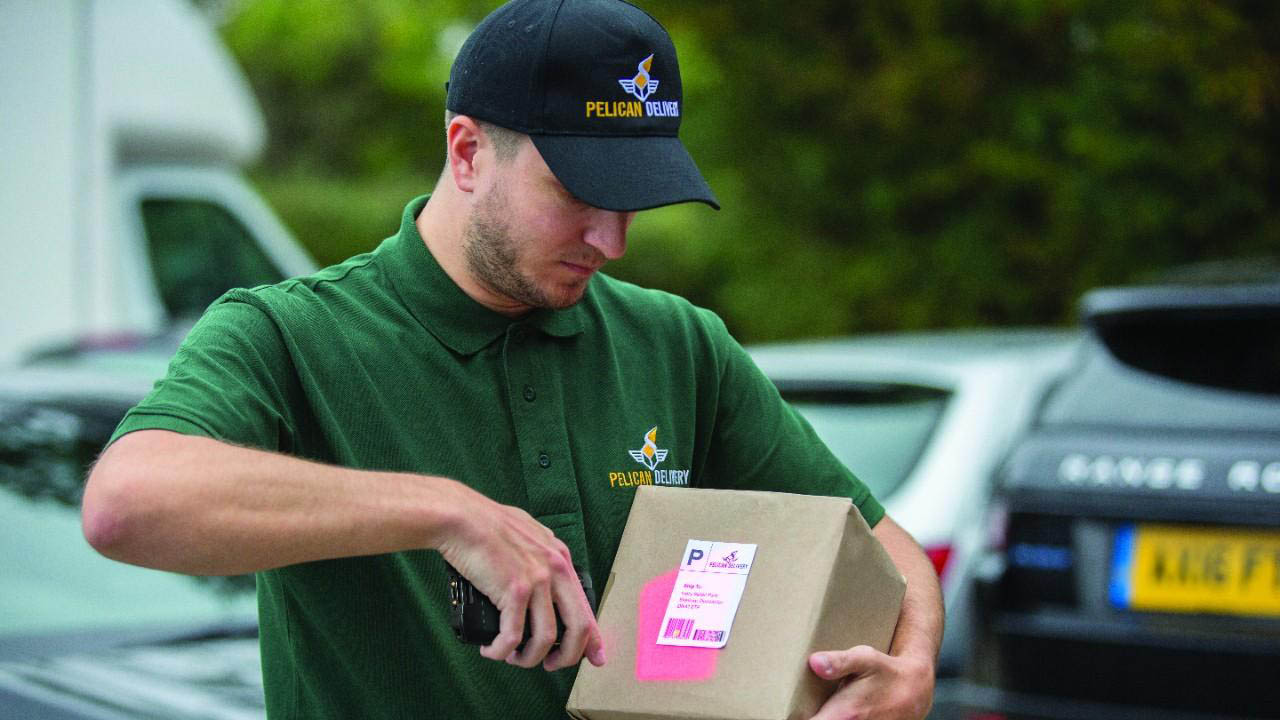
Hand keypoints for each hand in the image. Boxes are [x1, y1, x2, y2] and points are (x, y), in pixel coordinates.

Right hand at [436, 486, 604, 671]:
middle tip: (551, 665)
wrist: (462, 518)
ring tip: (513, 657)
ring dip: (529, 657)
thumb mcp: (528, 534)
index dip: (593, 638)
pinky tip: (492, 650)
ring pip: (546, 638)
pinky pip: (513, 636)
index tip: (596, 658)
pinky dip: (502, 650)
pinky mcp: (514, 590)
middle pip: (578, 627)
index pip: (585, 606)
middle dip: (567, 656)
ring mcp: (537, 580)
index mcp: (560, 559)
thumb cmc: (487, 525)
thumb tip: (544, 577)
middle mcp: (555, 570)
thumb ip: (541, 555)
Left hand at [807, 645, 933, 719]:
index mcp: (843, 715)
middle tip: (797, 705)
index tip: (785, 710)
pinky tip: (826, 709)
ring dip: (818, 716)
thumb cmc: (886, 672)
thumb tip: (815, 662)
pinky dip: (828, 717)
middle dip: (805, 715)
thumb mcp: (865, 658)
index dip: (796, 717)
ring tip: (811, 706)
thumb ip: (839, 662)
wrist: (914, 691)